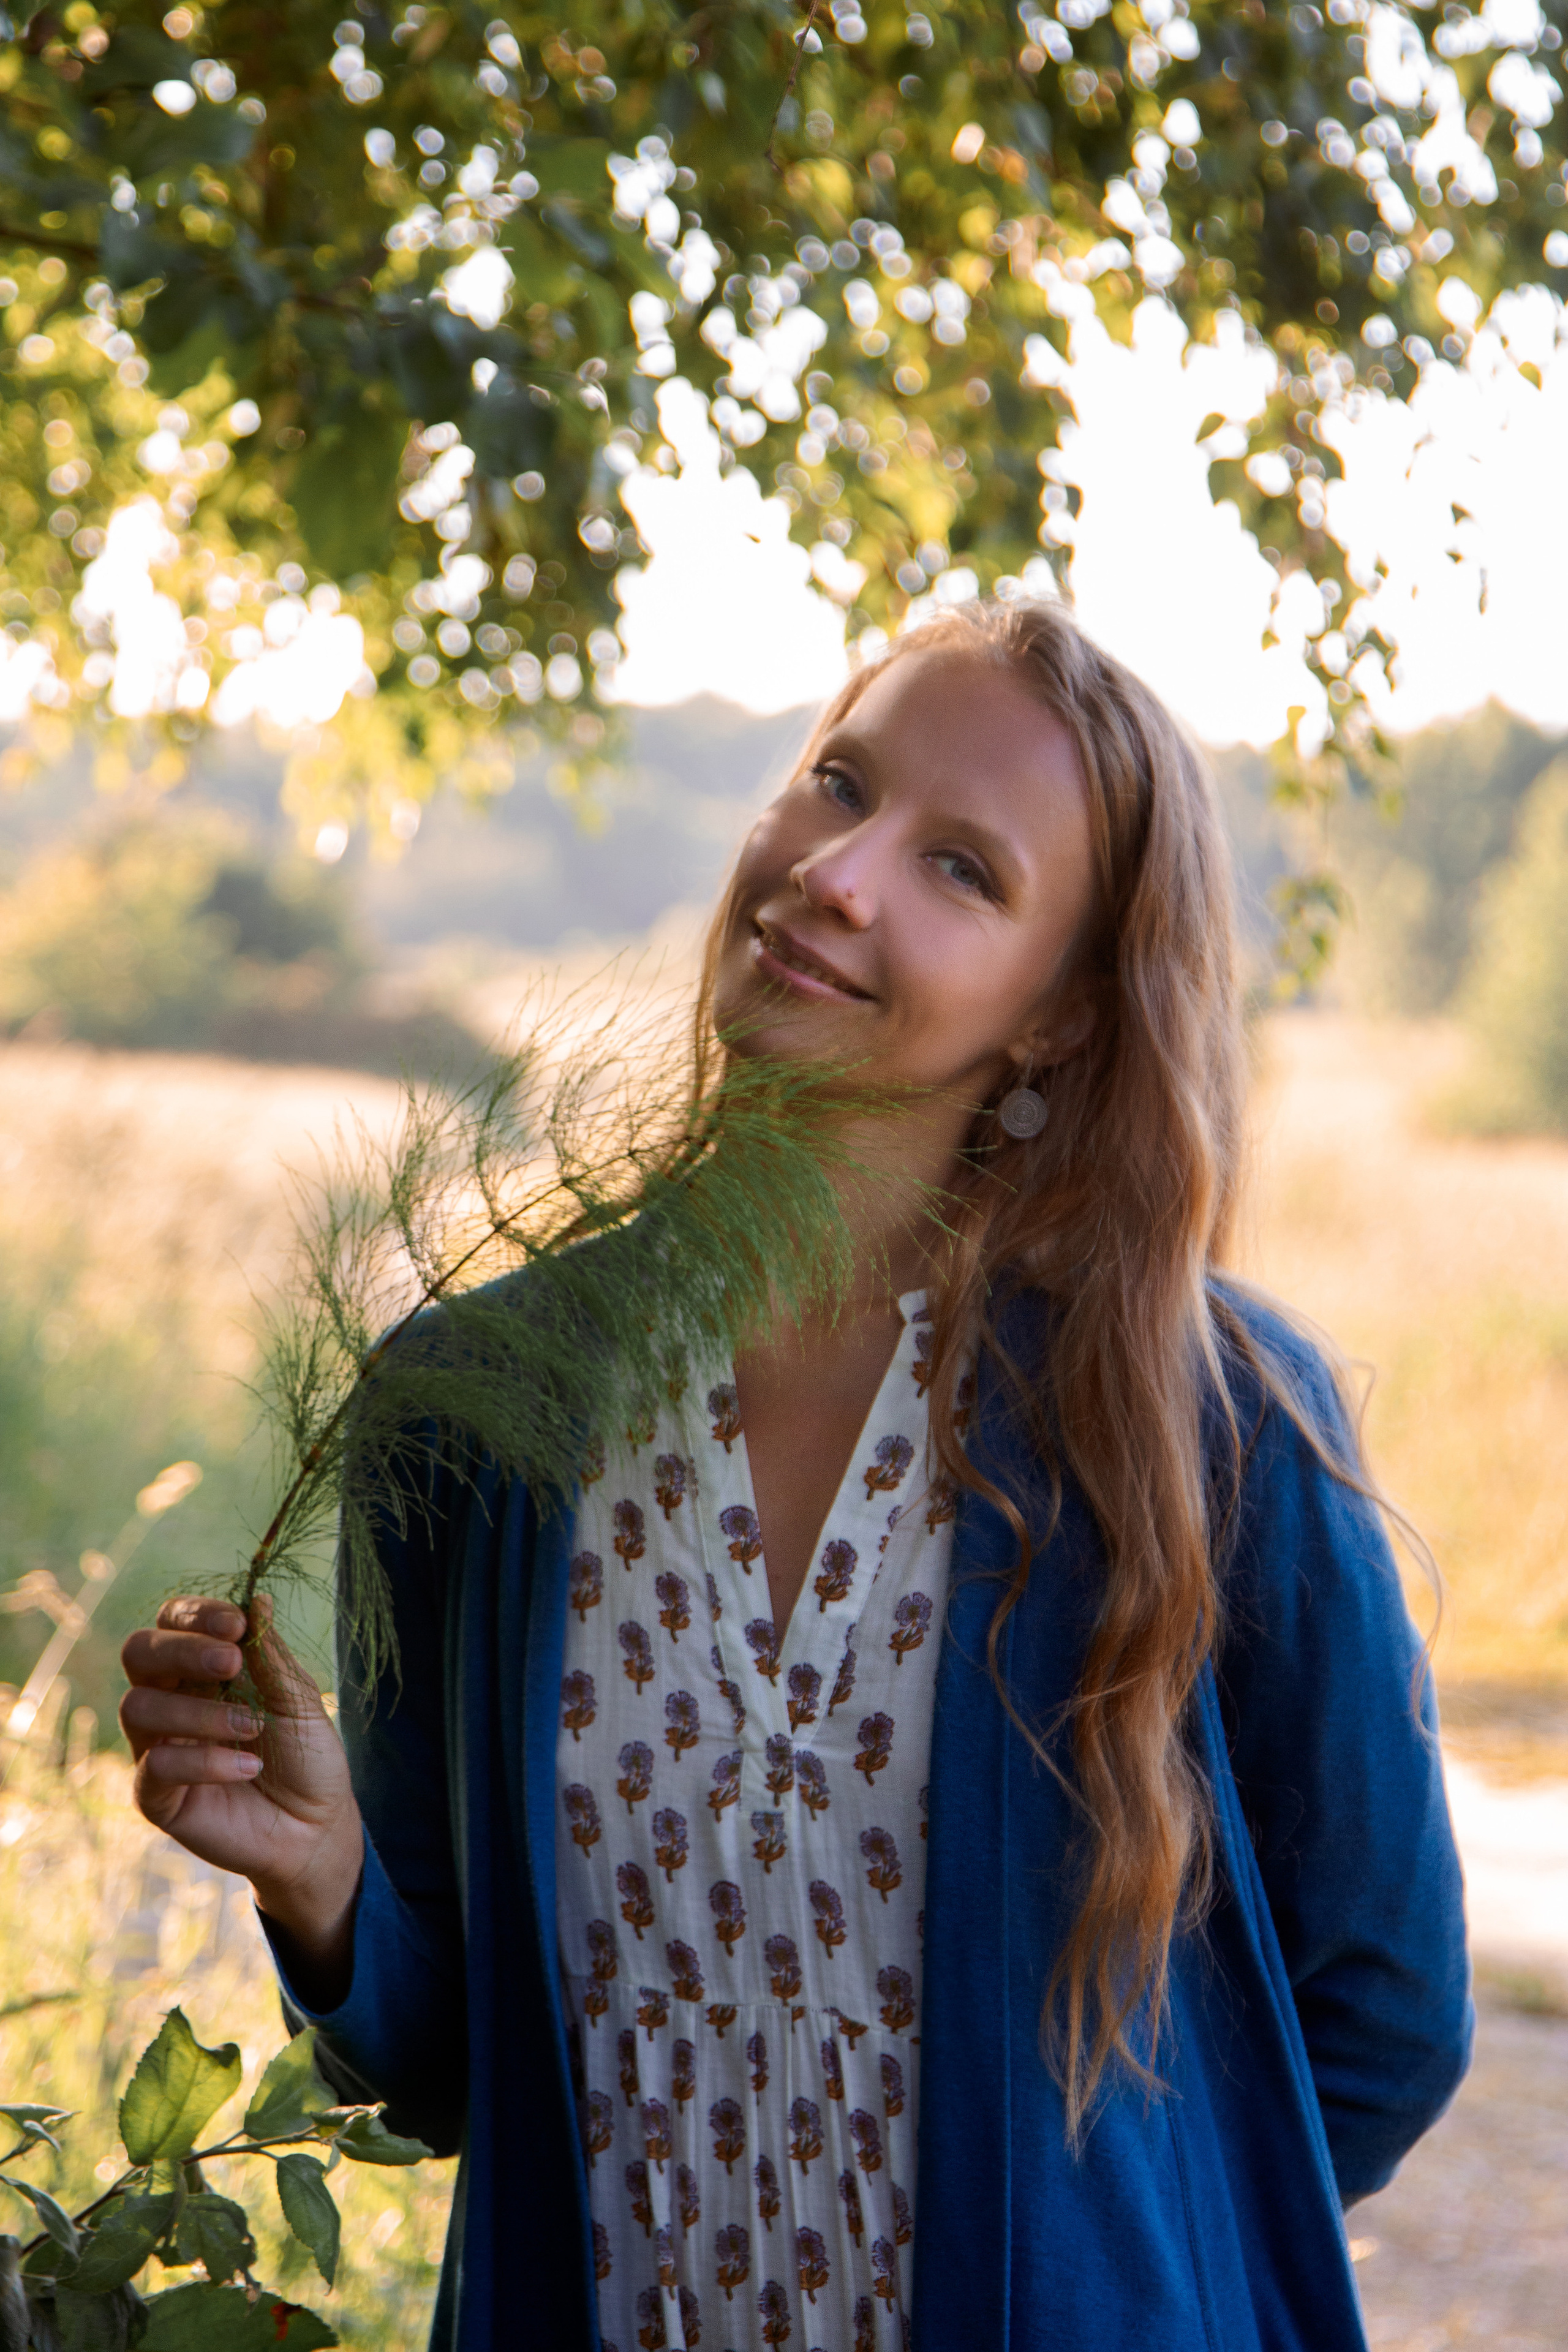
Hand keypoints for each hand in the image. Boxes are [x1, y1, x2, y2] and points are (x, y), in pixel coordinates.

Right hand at [120, 1595, 362, 1989]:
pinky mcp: (157, 1794)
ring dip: (198, 1712)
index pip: (173, 1622)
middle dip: (182, 1650)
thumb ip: (270, 1656)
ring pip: (138, 1707)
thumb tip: (256, 1599)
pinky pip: (156, 1765)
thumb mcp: (298, 1700)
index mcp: (202, 1667)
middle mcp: (171, 1699)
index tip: (237, 1624)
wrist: (316, 1826)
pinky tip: (247, 1767)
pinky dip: (204, 1761)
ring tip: (252, 1728)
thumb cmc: (306, 1756)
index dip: (196, 1615)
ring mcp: (159, 1745)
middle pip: (139, 1652)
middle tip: (231, 1665)